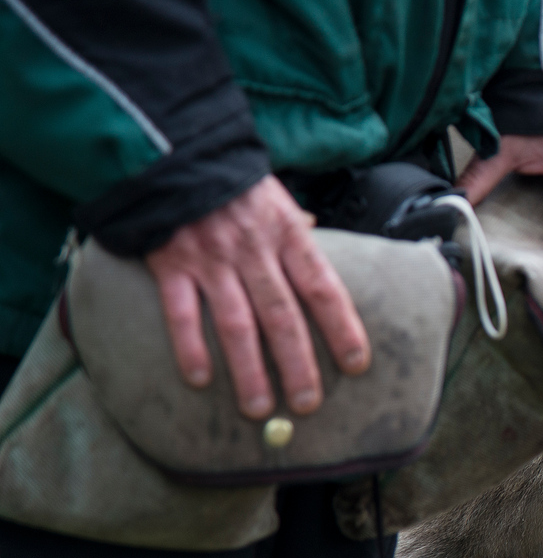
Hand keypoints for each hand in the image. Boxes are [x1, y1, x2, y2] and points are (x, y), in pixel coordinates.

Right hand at [145, 175, 370, 419]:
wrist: (173, 149)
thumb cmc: (233, 183)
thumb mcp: (277, 199)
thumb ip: (298, 233)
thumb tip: (322, 252)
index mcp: (287, 234)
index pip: (323, 288)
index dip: (342, 327)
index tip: (356, 364)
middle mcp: (253, 250)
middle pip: (283, 316)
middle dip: (298, 364)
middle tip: (308, 403)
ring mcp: (211, 258)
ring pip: (236, 323)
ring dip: (248, 370)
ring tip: (258, 408)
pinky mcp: (171, 264)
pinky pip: (182, 312)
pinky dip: (190, 347)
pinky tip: (201, 378)